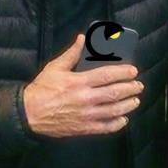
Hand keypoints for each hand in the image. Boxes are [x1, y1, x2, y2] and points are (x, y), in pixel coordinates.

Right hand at [23, 35, 142, 137]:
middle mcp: (86, 99)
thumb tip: (82, 38)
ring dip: (128, 105)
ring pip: (114, 110)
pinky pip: (106, 127)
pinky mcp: (84, 128)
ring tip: (135, 100)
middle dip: (130, 88)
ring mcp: (87, 115)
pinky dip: (117, 124)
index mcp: (80, 82)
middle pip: (115, 93)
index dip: (123, 72)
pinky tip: (123, 119)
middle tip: (138, 85)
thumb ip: (71, 53)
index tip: (133, 71)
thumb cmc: (42, 89)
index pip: (107, 75)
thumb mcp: (55, 67)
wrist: (30, 113)